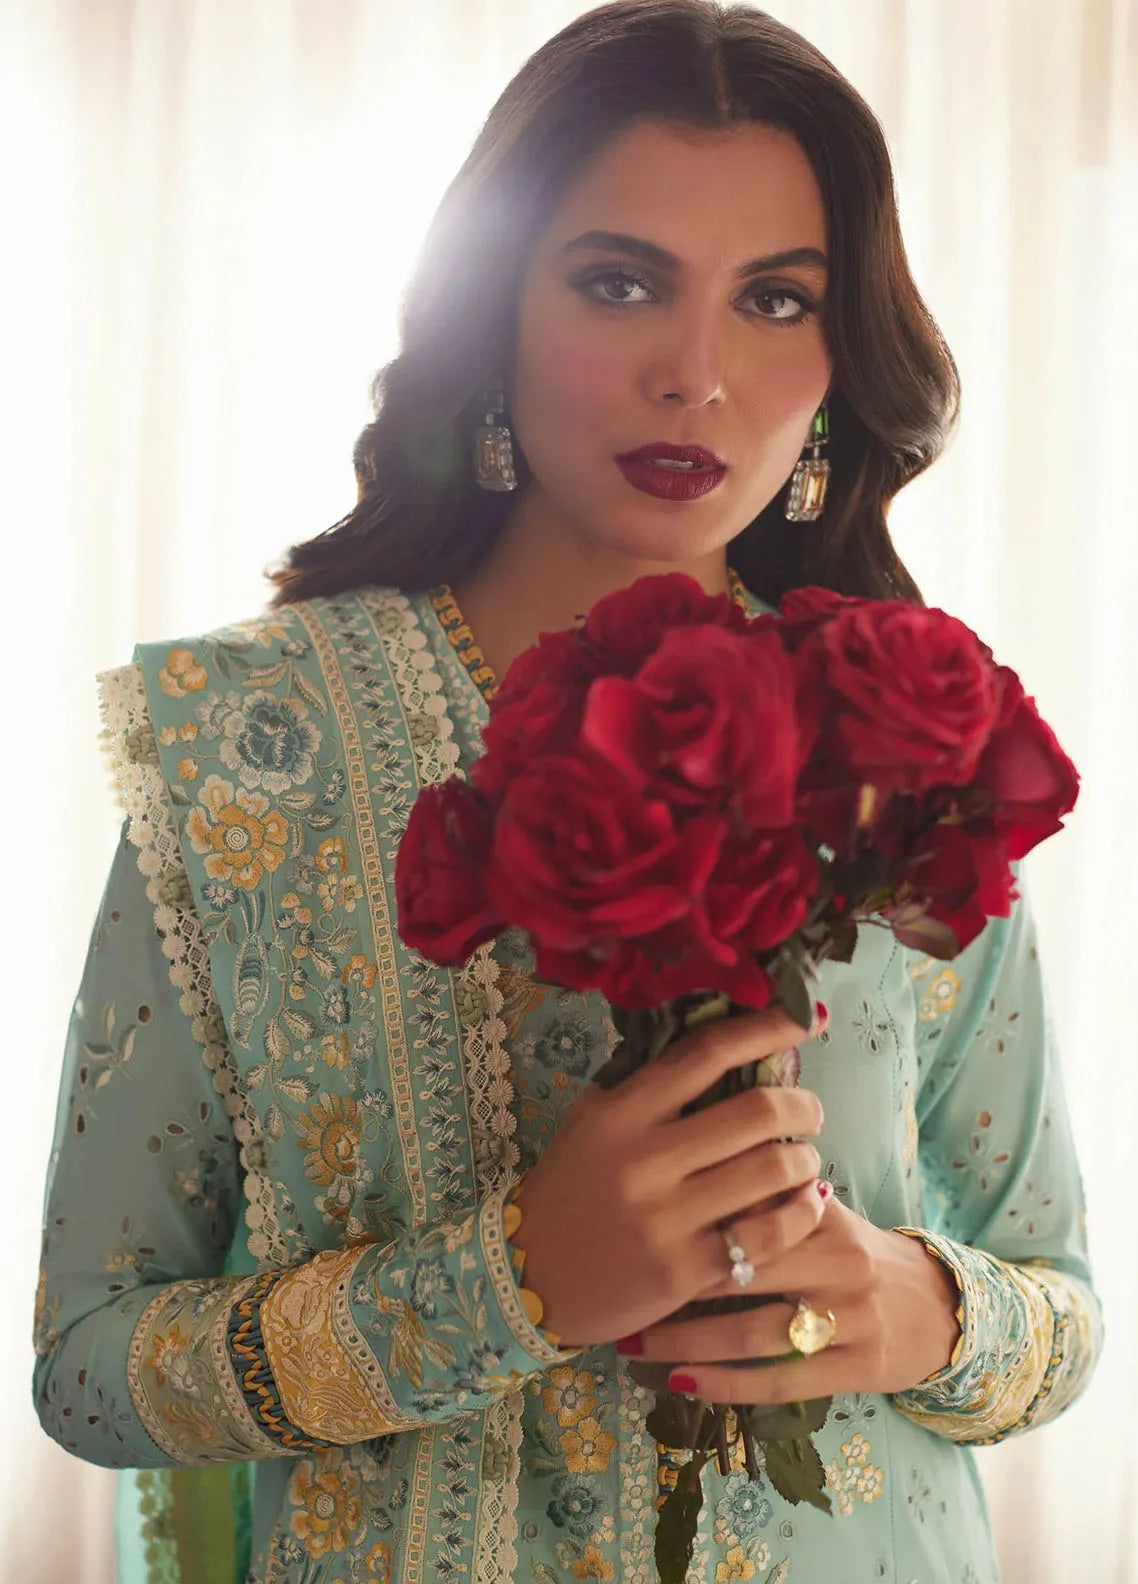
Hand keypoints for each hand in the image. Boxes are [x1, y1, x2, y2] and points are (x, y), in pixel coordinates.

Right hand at [513, 1006, 828, 1346]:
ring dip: (805, 1160)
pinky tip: (806, 1204)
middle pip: (756, 1111)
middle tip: (812, 1112)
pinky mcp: (685, 1270)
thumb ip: (648, 1084)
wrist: (530, 1276)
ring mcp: (665, 1217)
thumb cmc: (572, 1187)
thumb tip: (721, 1038)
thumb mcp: (594, 1121)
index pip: (706, 1052)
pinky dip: (801, 1214)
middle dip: (803, 1106)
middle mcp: (644, 1158)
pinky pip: (767, 1235)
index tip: (808, 1015)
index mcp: (622, 1111)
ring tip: (805, 1160)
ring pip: (771, 1170)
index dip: (766, 1028)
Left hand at [618, 1196, 963, 1401]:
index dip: (685, 1214)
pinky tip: (680, 1383)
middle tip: (613, 1285)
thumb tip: (688, 1148)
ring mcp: (850, 1317)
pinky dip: (725, 1384)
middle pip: (743, 1266)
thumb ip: (766, 1190)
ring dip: (686, 1340)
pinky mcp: (855, 1368)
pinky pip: (778, 1379)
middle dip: (671, 1279)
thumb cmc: (855, 1252)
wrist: (939, 1310)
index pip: (748, 1205)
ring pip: (754, 1331)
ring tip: (632, 1342)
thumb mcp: (822, 1212)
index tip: (626, 1219)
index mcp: (824, 1212)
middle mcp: (839, 1261)